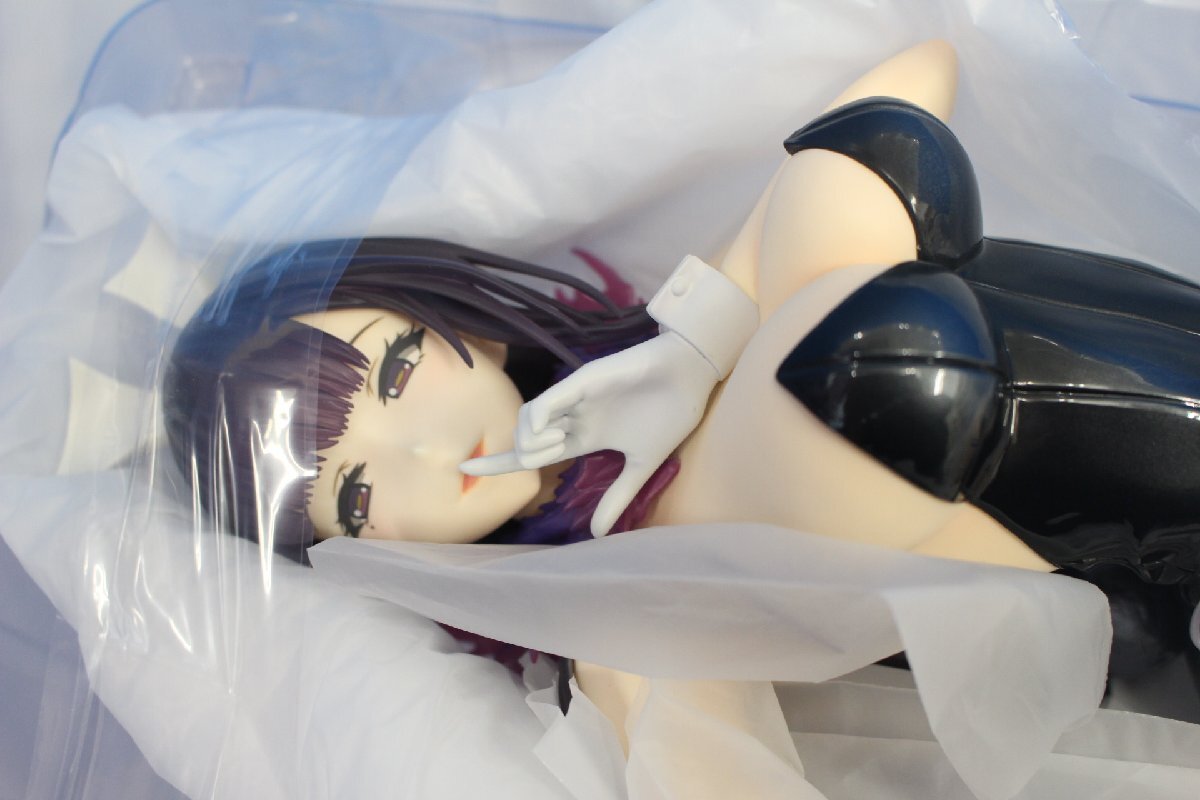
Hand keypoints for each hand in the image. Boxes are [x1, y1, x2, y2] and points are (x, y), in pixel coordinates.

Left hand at [460, 331, 719, 535]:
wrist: (691, 377)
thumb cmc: (668, 414)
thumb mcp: (642, 465)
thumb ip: (618, 496)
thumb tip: (599, 534)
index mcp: (582, 437)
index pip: (531, 455)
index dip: (498, 463)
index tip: (464, 472)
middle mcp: (571, 417)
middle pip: (523, 439)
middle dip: (520, 456)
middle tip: (551, 455)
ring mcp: (574, 398)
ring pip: (528, 420)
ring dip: (530, 441)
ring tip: (556, 446)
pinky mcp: (583, 381)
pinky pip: (549, 400)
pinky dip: (539, 419)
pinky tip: (550, 432)